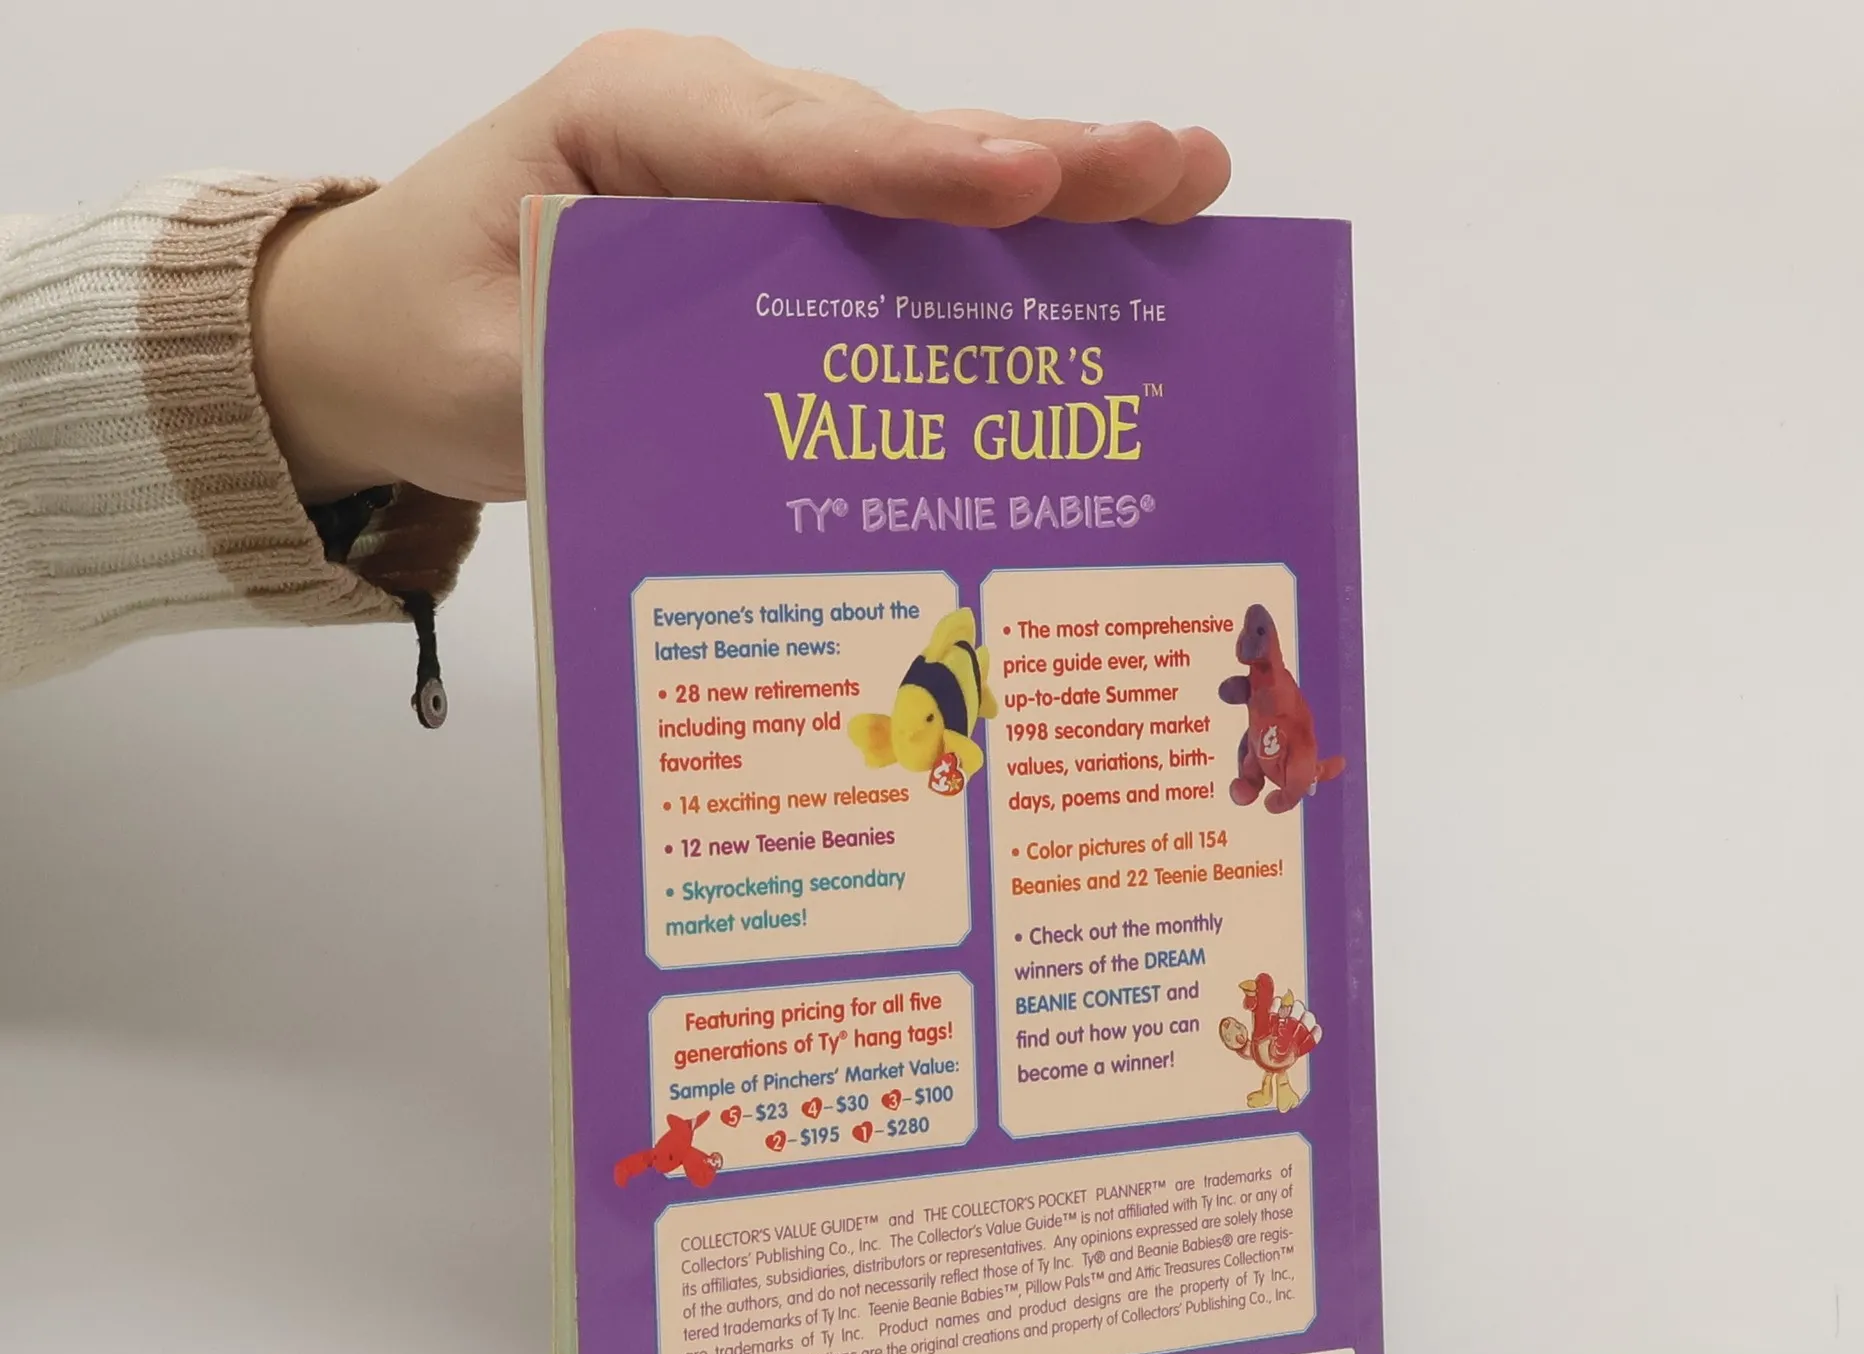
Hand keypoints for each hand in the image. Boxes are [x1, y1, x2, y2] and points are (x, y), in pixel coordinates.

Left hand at [250, 31, 1230, 504]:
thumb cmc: (420, 338)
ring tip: (1184, 186)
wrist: (372, 333)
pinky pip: (896, 230)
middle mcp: (710, 124)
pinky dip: (995, 247)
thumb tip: (755, 414)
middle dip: (1034, 159)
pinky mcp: (776, 228)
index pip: (790, 146)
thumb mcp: (490, 376)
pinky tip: (1098, 247)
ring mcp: (753, 171)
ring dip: (1050, 188)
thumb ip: (605, 378)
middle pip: (887, 139)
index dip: (916, 170)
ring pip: (915, 174)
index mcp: (628, 121)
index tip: (1027, 181)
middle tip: (1172, 168)